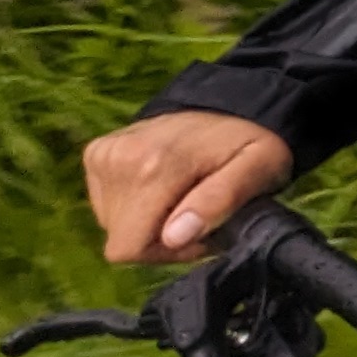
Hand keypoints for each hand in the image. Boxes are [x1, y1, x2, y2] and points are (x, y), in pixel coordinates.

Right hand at [81, 111, 295, 265]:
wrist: (229, 103)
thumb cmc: (250, 143)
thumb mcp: (260, 168)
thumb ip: (221, 201)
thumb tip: (173, 237)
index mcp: (155, 166)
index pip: (132, 248)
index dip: (167, 253)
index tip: (200, 232)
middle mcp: (120, 158)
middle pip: (122, 240)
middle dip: (161, 239)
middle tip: (197, 214)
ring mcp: (103, 154)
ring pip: (114, 224)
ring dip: (149, 221)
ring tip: (183, 195)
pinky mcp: (96, 153)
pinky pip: (106, 204)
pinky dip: (134, 204)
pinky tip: (161, 184)